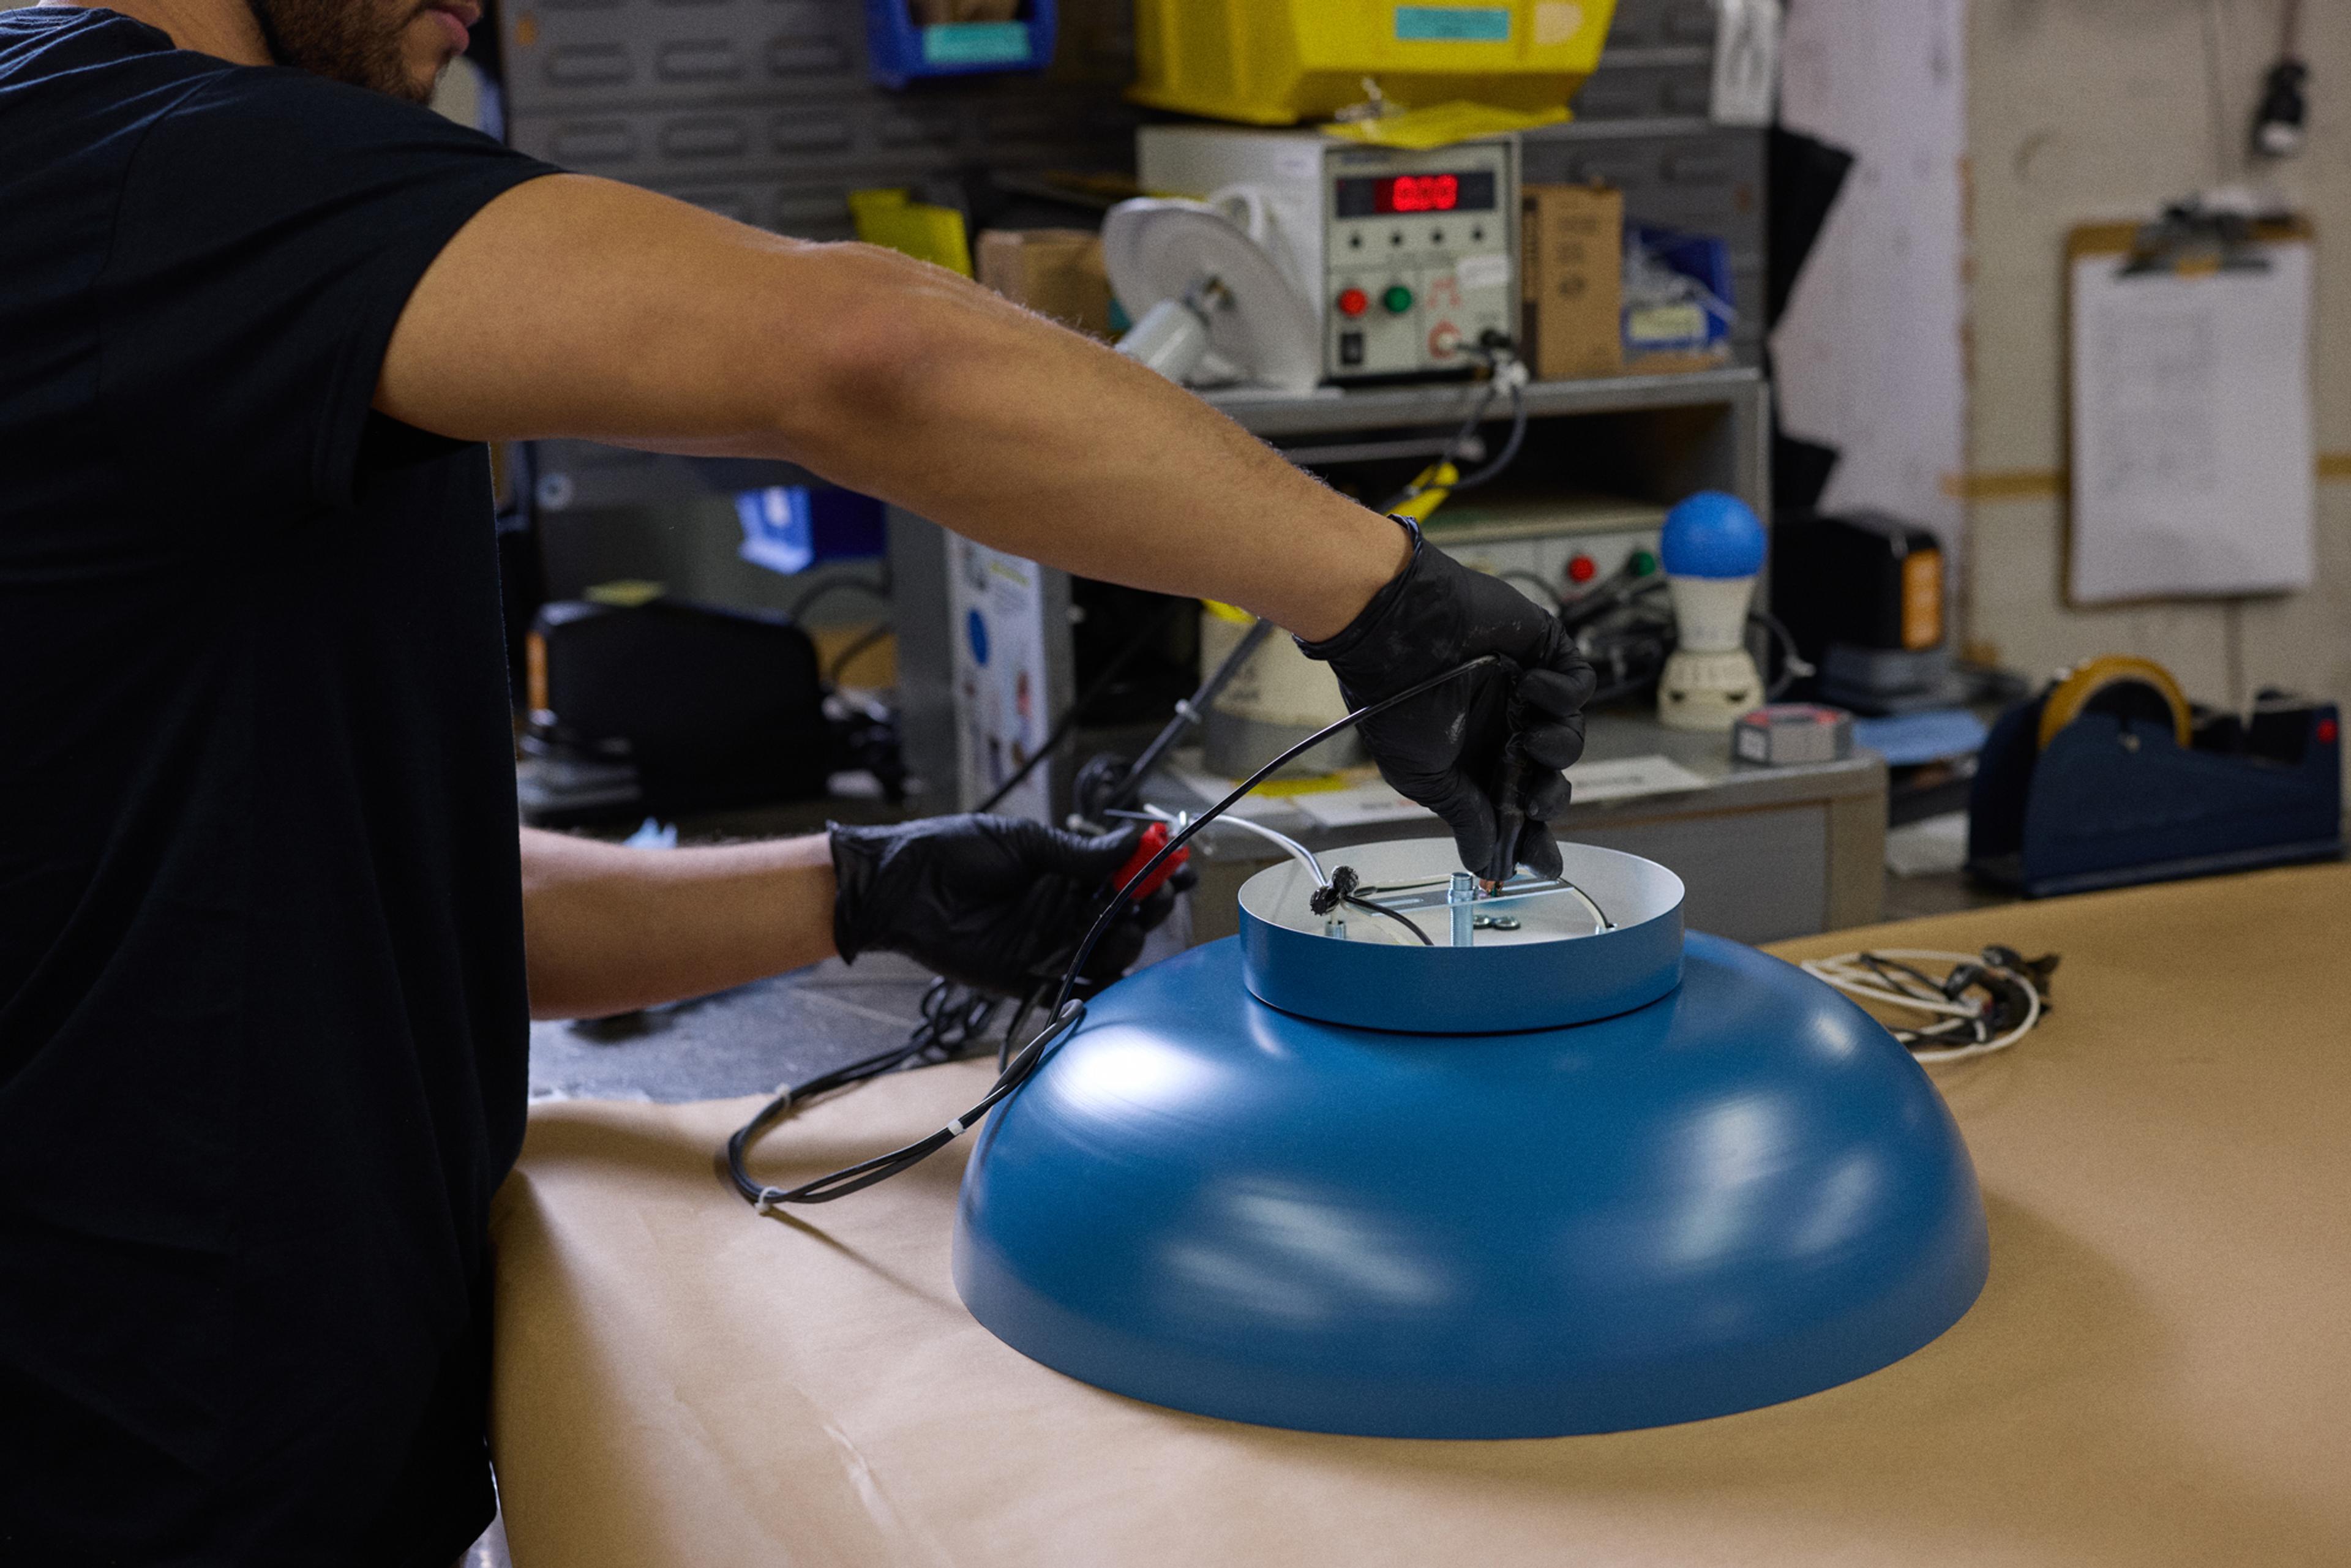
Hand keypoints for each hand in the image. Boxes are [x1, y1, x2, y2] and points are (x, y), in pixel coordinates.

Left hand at [829, 816, 1184, 997]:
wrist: (901, 887)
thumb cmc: (954, 851)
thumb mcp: (1023, 842)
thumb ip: (1079, 853)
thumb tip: (1134, 842)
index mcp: (1065, 871)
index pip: (1122, 876)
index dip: (1152, 874)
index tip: (1176, 870)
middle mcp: (1062, 910)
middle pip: (1124, 917)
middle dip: (1147, 908)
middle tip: (1153, 898)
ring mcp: (1047, 945)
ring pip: (1106, 954)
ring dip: (1126, 943)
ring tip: (1123, 929)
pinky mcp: (1026, 977)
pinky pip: (1071, 990)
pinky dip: (1095, 988)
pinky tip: (1109, 974)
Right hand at [1299, 519, 1596, 880]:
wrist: (1399, 634)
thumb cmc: (1397, 703)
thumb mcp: (1426, 778)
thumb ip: (1464, 815)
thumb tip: (1483, 864)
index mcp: (1474, 760)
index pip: (1516, 808)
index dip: (1534, 838)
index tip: (1545, 865)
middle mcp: (1503, 728)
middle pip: (1550, 778)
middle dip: (1550, 798)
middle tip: (1535, 801)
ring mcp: (1527, 692)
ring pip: (1570, 736)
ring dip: (1557, 747)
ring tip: (1528, 738)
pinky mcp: (1545, 654)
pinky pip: (1579, 685)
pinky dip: (1563, 693)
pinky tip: (1531, 685)